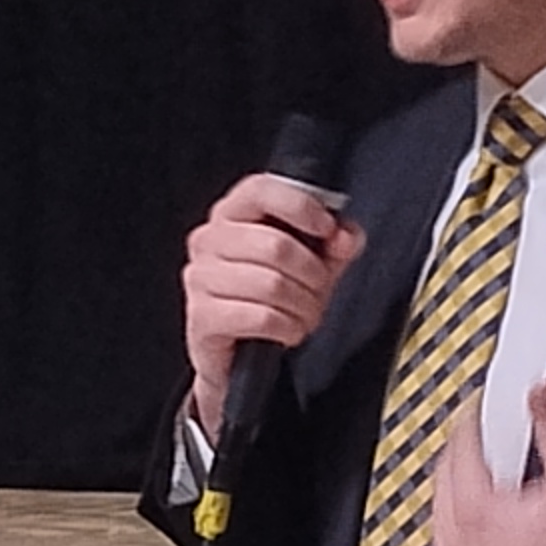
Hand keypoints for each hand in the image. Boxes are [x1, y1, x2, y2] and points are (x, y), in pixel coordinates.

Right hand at [181, 172, 367, 433]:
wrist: (238, 354)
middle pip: (275, 245)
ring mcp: (200, 278)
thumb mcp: (312, 264)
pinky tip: (288, 331)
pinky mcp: (202, 316)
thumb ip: (335, 244)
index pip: (261, 190)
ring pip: (271, 285)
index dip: (300, 207)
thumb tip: (345, 236)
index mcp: (232, 214)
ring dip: (303, 306)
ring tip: (306, 315)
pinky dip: (287, 328)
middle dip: (312, 274)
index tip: (327, 229)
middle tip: (320, 291)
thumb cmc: (272, 299)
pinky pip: (261, 317)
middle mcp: (208, 240)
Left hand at [430, 381, 545, 545]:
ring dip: (457, 494)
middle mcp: (457, 544)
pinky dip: (458, 536)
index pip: (459, 447)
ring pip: (441, 518)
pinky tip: (479, 532)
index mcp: (475, 511)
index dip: (473, 420)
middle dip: (463, 454)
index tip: (482, 411)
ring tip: (484, 480)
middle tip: (484, 438)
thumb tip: (542, 394)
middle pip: (443, 479)